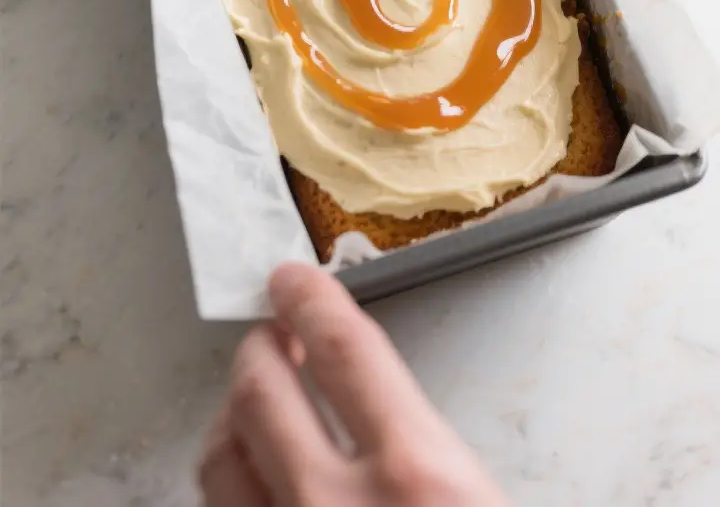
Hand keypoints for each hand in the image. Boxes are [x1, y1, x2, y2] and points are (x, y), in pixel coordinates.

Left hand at [199, 263, 507, 505]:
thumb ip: (441, 456)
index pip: (343, 349)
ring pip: (219, 456)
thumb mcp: (487, 502)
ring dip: (232, 415)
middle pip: (260, 390)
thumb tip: (404, 423)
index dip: (309, 300)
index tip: (294, 281)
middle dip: (260, 346)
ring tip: (253, 403)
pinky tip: (253, 475)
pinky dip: (233, 478)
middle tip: (274, 334)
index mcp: (419, 478)